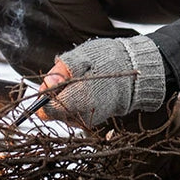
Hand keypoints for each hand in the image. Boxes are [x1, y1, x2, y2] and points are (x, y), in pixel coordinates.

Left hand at [38, 35, 165, 126]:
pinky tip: (87, 90)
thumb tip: (46, 84)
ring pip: (64, 114)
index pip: (46, 110)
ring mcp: (88, 120)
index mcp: (76, 98)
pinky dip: (77, 103)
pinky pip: (76, 115)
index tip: (54, 82)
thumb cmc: (108, 61)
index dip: (44, 96)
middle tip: (71, 77)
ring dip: (67, 99)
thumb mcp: (82, 57)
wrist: (136, 73)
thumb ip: (61, 72)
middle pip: (54, 113)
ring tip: (83, 82)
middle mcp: (81, 115)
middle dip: (57, 96)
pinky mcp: (94, 121)